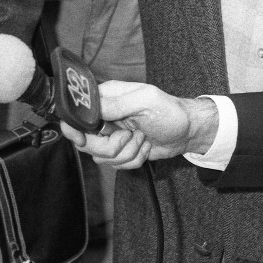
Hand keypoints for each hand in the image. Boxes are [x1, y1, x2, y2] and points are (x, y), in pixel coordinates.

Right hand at [58, 81, 217, 168]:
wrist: (187, 132)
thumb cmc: (170, 111)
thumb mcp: (145, 101)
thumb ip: (116, 104)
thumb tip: (90, 108)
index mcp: (107, 97)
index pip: (77, 112)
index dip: (75, 128)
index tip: (83, 138)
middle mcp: (105, 116)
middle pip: (85, 141)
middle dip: (109, 146)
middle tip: (128, 137)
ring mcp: (111, 135)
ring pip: (100, 156)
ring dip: (126, 152)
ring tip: (142, 138)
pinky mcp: (120, 150)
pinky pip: (115, 164)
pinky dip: (133, 160)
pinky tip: (144, 146)